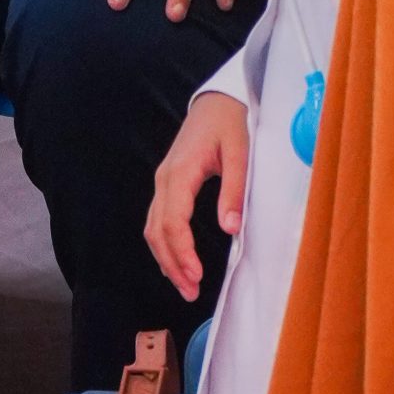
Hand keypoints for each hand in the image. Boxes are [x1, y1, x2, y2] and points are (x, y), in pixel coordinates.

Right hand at [145, 91, 250, 297]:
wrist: (217, 101)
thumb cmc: (230, 124)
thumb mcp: (240, 153)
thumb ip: (235, 190)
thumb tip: (230, 229)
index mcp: (181, 172)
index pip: (173, 220)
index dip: (182, 252)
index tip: (197, 276)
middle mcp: (165, 179)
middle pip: (157, 230)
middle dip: (172, 264)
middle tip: (192, 292)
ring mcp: (163, 181)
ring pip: (153, 227)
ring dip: (166, 258)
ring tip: (186, 285)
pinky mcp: (168, 183)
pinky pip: (158, 219)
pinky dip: (164, 245)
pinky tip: (177, 262)